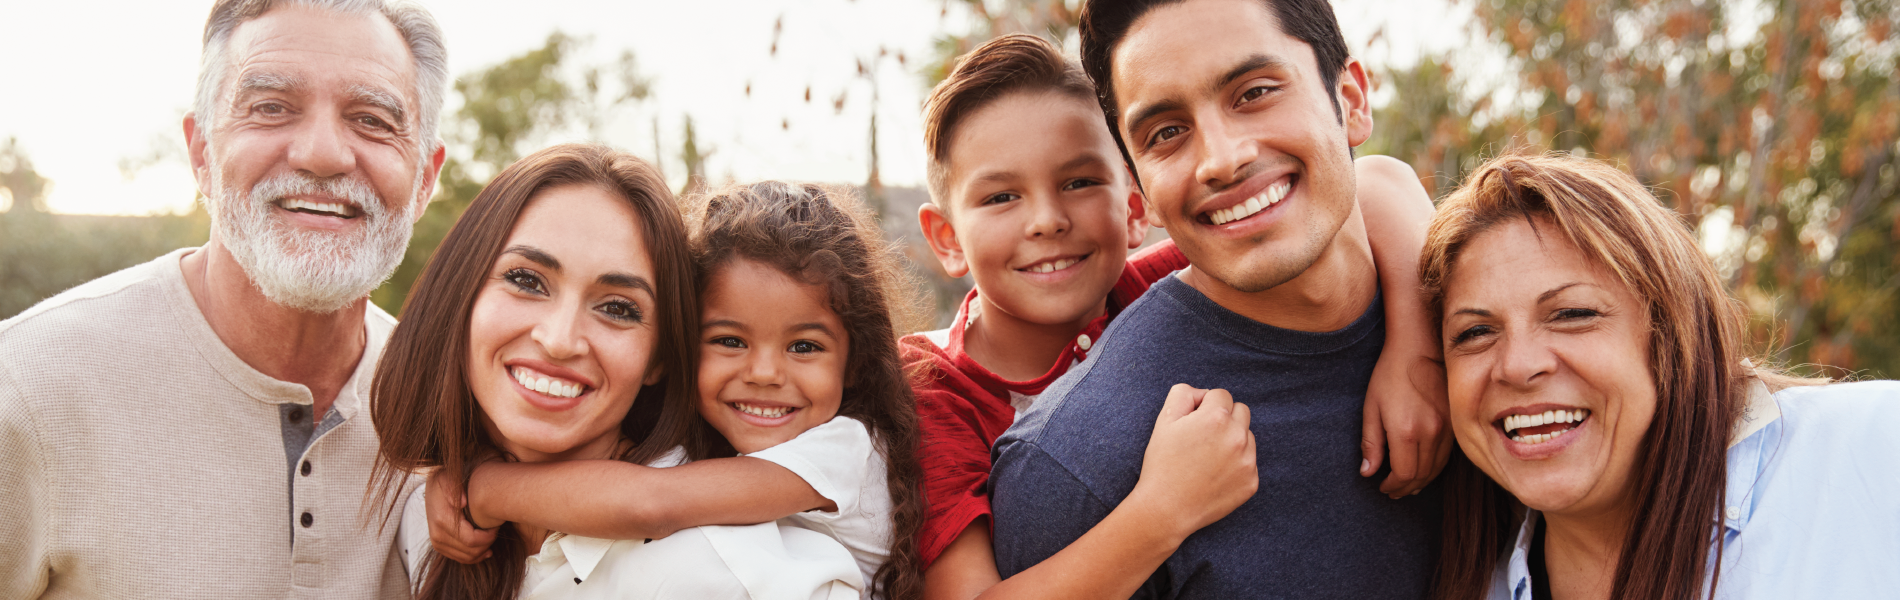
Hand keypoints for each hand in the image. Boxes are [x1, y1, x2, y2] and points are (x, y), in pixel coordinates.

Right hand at [425, 467, 496, 563]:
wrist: (432, 487)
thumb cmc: (444, 481)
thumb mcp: (448, 478)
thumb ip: (454, 489)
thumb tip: (462, 502)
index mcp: (442, 520)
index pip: (471, 539)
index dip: (488, 536)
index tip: (496, 526)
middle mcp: (437, 535)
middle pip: (470, 551)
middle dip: (487, 544)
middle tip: (495, 531)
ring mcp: (437, 542)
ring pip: (466, 558)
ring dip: (482, 551)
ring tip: (491, 537)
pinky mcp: (439, 546)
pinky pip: (460, 558)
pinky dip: (474, 556)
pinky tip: (485, 549)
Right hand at [1130, 383, 1257, 540]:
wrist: (1166, 509)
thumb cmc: (1162, 463)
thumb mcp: (1164, 420)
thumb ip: (1183, 393)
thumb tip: (1203, 394)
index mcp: (1216, 418)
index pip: (1221, 395)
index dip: (1204, 406)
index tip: (1192, 424)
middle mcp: (1237, 437)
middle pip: (1241, 411)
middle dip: (1224, 418)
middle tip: (1202, 438)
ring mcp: (1247, 461)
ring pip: (1247, 436)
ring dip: (1232, 440)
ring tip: (1207, 458)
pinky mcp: (1251, 482)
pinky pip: (1249, 462)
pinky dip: (1235, 464)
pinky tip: (1214, 475)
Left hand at [1361, 349, 1450, 497]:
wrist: (1419, 346)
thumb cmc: (1390, 375)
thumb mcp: (1371, 408)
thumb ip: (1371, 443)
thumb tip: (1368, 473)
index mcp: (1406, 431)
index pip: (1404, 474)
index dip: (1393, 486)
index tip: (1382, 487)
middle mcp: (1431, 433)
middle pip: (1422, 475)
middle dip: (1406, 487)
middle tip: (1393, 491)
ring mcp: (1447, 427)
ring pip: (1437, 468)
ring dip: (1422, 481)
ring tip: (1407, 485)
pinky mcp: (1455, 421)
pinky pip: (1447, 454)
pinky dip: (1435, 467)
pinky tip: (1424, 469)